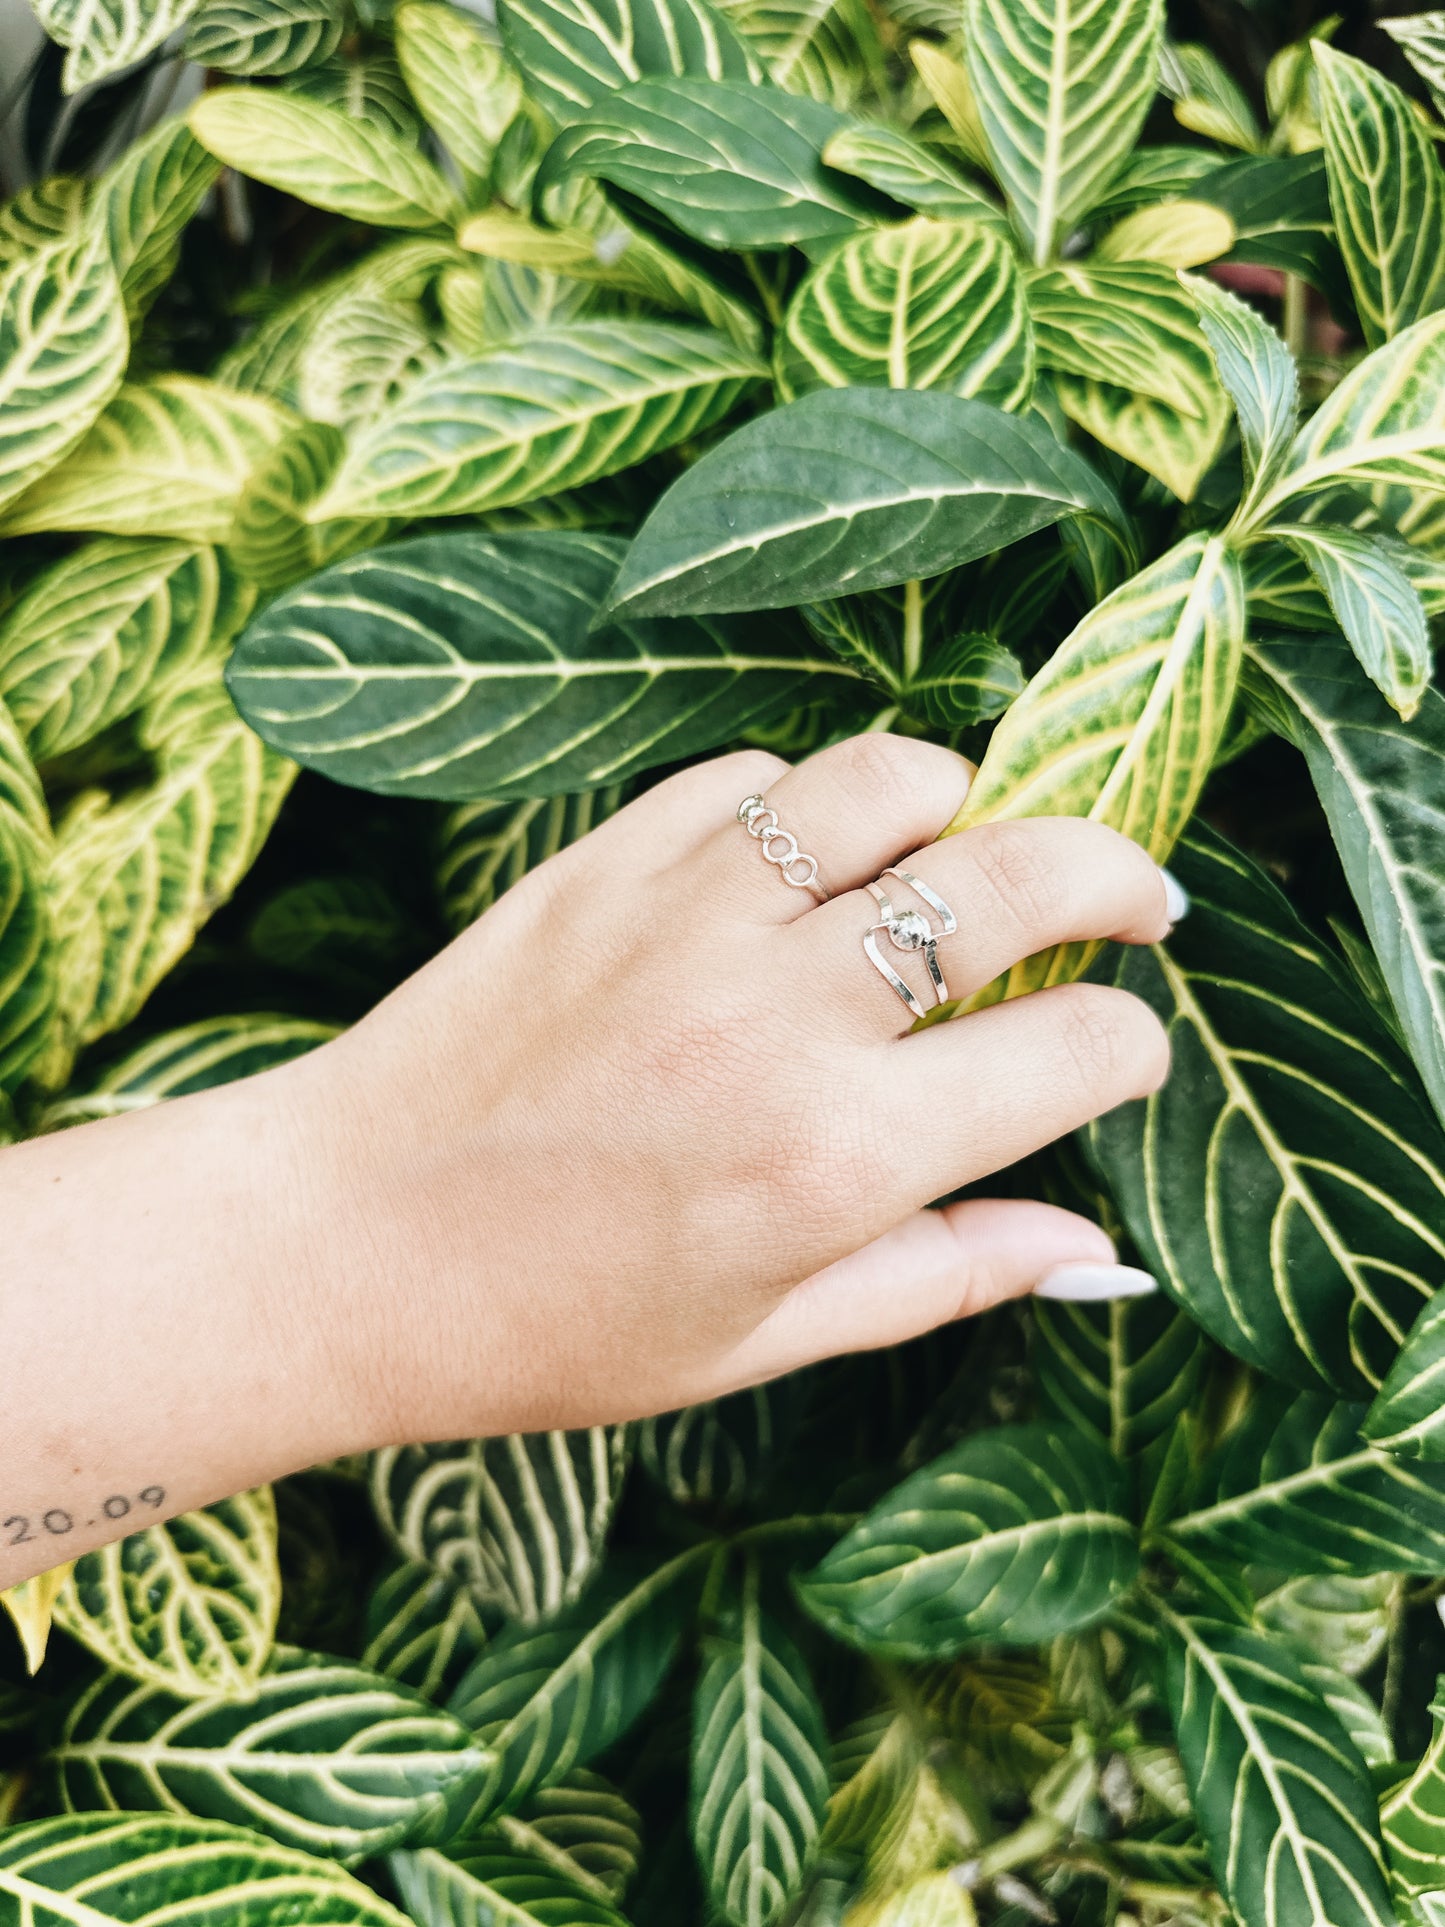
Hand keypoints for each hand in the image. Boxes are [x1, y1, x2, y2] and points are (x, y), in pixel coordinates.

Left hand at [296, 732, 1174, 1444]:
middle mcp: (780, 1015)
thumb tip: (1104, 1255)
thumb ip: (947, 1277)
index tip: (1114, 1051)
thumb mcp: (766, 1338)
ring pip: (893, 776)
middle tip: (1135, 897)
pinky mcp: (604, 860)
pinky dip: (805, 804)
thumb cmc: (552, 1323)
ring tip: (960, 856)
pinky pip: (753, 777)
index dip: (1130, 1046)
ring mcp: (688, 915)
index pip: (1079, 1048)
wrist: (340, 1243)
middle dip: (1120, 871)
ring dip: (962, 804)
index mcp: (839, 1157)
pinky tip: (798, 867)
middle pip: (1023, 870)